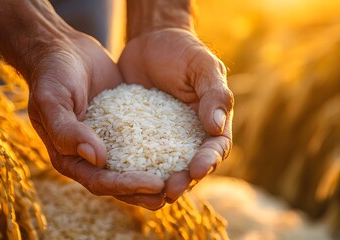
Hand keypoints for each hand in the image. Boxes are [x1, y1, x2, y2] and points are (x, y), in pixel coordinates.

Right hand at [27, 32, 164, 209]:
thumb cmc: (51, 74)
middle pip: (120, 182)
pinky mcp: (122, 126)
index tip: (156, 184)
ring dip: (156, 175)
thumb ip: (67, 131)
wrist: (62, 49)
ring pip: (133, 166)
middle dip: (146, 190)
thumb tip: (97, 159)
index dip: (127, 186)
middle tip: (176, 190)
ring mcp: (107, 141)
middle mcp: (89, 155)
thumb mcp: (52, 100)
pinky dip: (158, 149)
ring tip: (184, 178)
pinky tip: (181, 149)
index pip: (100, 181)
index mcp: (69, 157)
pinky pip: (141, 141)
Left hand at [118, 28, 233, 203]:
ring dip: (158, 181)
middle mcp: (189, 136)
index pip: (215, 147)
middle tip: (169, 189)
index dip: (208, 161)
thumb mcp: (202, 66)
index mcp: (211, 122)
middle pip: (190, 166)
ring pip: (163, 166)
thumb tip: (217, 126)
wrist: (151, 41)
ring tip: (148, 190)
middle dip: (182, 180)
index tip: (197, 169)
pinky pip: (136, 153)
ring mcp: (163, 138)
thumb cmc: (183, 51)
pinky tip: (121, 173)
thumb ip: (213, 94)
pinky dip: (132, 165)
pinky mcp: (139, 135)